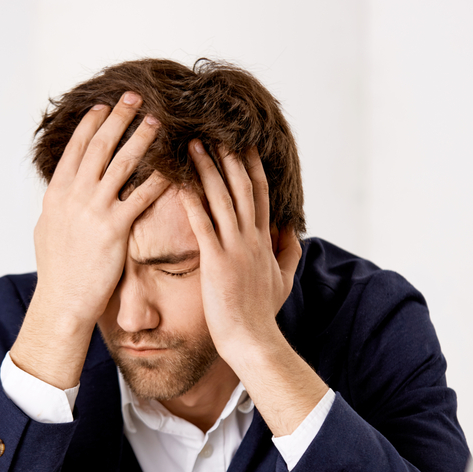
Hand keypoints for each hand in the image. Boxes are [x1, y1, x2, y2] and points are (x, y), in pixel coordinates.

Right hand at [33, 93, 168, 325]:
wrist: (63, 301)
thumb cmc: (58, 271)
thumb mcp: (48, 230)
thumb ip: (59, 206)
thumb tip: (62, 192)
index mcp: (57, 193)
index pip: (76, 148)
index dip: (92, 124)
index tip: (105, 105)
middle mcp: (74, 195)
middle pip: (100, 146)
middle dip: (119, 118)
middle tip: (136, 97)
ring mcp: (94, 210)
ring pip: (122, 163)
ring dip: (141, 138)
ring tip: (158, 121)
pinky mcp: (114, 229)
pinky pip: (141, 196)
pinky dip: (158, 179)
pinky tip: (173, 166)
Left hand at [182, 143, 301, 369]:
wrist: (253, 339)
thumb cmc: (263, 314)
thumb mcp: (284, 280)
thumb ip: (289, 252)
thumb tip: (292, 230)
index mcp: (265, 241)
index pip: (260, 195)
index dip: (252, 167)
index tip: (243, 145)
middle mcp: (251, 238)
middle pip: (242, 187)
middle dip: (228, 158)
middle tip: (215, 132)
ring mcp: (235, 248)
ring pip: (222, 199)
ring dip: (207, 170)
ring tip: (193, 145)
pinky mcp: (216, 261)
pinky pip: (202, 224)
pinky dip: (191, 201)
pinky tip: (180, 183)